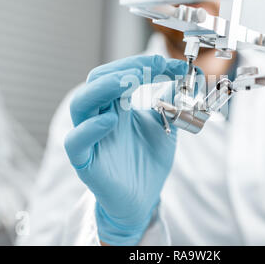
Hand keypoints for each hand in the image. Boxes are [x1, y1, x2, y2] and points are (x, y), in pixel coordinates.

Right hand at [64, 55, 186, 244]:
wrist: (142, 199)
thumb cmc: (147, 162)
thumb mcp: (166, 126)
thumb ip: (172, 102)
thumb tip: (188, 77)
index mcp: (117, 106)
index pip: (120, 74)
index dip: (143, 64)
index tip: (171, 64)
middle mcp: (100, 116)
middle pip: (97, 80)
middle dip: (125, 69)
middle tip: (153, 67)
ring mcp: (90, 138)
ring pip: (80, 104)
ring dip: (103, 88)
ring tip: (129, 81)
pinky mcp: (86, 162)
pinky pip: (76, 142)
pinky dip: (90, 129)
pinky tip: (111, 122)